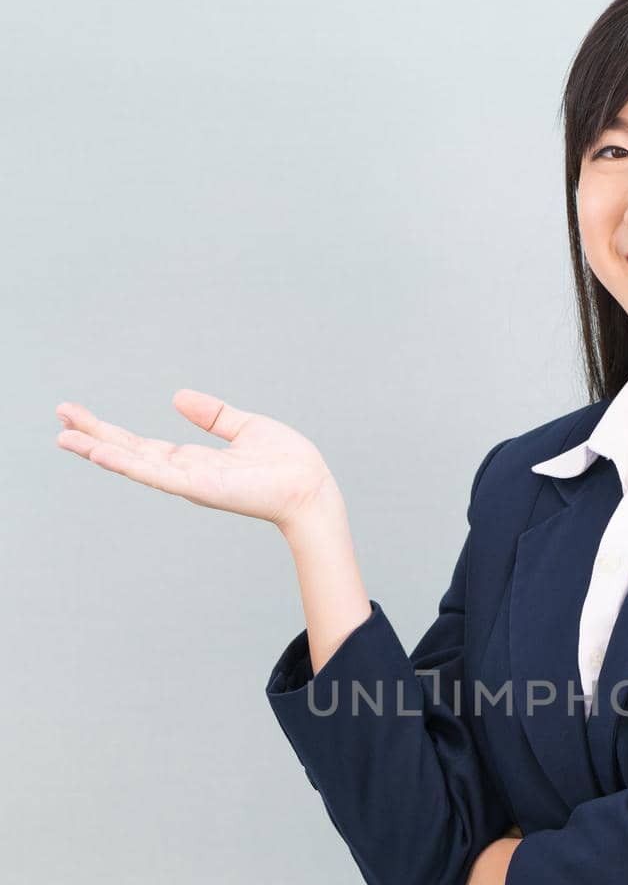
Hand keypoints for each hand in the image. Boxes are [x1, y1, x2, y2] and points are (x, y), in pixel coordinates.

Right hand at [54, 390, 340, 535]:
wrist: (311, 488)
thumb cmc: (287, 464)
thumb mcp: (245, 427)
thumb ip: (212, 415)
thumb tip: (177, 397)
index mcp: (194, 461)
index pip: (141, 446)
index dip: (109, 432)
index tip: (79, 416)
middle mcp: (185, 474)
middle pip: (129, 453)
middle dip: (93, 437)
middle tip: (59, 419)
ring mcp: (189, 483)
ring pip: (134, 464)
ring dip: (98, 451)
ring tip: (64, 437)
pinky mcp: (199, 487)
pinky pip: (156, 474)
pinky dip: (126, 463)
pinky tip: (100, 452)